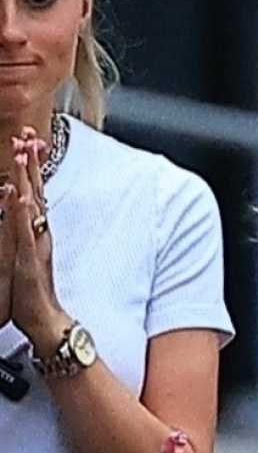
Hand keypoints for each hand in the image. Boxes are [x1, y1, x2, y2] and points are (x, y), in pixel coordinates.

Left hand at [2, 128, 67, 350]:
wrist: (46, 319)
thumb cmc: (33, 292)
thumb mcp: (26, 255)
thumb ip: (23, 232)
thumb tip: (17, 208)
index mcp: (37, 231)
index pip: (35, 192)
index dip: (31, 166)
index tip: (28, 140)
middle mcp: (39, 233)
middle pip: (36, 190)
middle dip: (31, 161)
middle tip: (28, 134)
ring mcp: (34, 243)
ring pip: (31, 204)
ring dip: (28, 178)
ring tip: (23, 154)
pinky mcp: (28, 257)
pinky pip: (25, 230)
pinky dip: (21, 211)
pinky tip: (20, 194)